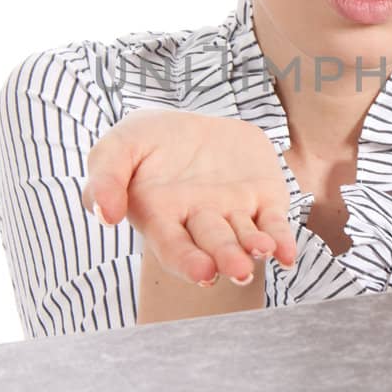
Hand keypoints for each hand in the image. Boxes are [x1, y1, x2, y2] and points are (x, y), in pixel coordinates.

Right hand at [79, 108, 299, 285]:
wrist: (188, 120)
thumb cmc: (147, 142)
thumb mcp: (116, 147)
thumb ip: (104, 178)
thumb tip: (105, 214)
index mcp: (162, 216)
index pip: (174, 247)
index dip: (187, 262)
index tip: (202, 272)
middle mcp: (199, 221)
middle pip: (214, 245)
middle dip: (226, 258)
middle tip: (237, 269)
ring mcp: (234, 212)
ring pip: (246, 236)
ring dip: (256, 248)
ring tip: (264, 251)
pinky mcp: (263, 197)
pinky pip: (274, 222)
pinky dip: (282, 239)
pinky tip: (287, 254)